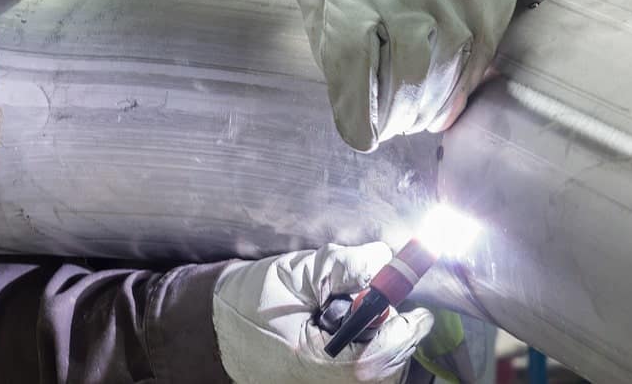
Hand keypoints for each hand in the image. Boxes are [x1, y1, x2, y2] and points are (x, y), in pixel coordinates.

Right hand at [212, 242, 432, 383]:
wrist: (213, 328)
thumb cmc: (247, 302)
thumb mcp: (295, 273)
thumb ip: (343, 266)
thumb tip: (384, 259)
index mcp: (322, 361)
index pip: (387, 350)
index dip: (407, 326)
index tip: (419, 309)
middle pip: (390, 363)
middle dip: (392, 330)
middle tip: (373, 303)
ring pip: (380, 371)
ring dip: (382, 342)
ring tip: (351, 317)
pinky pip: (364, 374)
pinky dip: (369, 352)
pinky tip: (347, 335)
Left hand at [292, 0, 516, 151]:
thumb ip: (315, 22)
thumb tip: (336, 77)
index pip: (352, 65)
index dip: (354, 112)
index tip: (358, 137)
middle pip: (404, 83)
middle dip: (393, 118)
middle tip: (386, 127)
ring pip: (444, 81)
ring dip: (425, 111)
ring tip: (412, 118)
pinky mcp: (492, 3)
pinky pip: (476, 66)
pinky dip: (457, 92)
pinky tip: (441, 98)